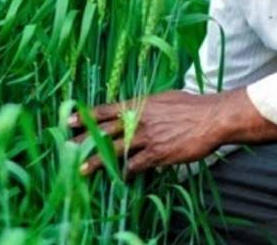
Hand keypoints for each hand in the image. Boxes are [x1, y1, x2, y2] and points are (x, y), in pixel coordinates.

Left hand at [69, 88, 276, 179]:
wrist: (211, 118)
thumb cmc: (191, 106)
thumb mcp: (164, 98)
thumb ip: (146, 106)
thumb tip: (136, 108)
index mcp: (138, 104)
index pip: (105, 110)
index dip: (85, 116)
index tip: (68, 121)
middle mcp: (138, 120)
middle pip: (104, 131)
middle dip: (83, 141)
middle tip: (65, 148)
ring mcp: (147, 137)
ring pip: (115, 151)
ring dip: (97, 162)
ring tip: (81, 170)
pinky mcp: (158, 154)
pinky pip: (136, 165)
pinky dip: (125, 172)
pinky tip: (119, 178)